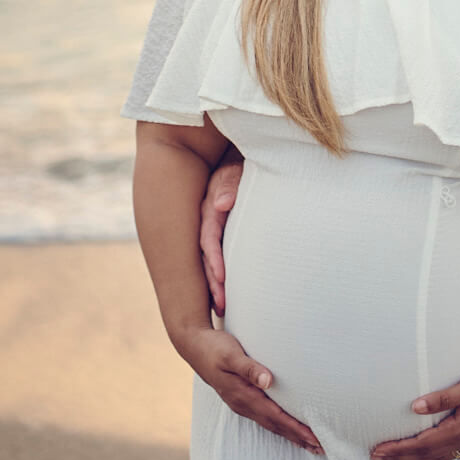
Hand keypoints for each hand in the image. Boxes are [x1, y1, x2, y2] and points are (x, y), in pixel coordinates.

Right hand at [181, 325, 322, 455]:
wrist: (194, 347)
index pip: (275, 417)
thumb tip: (268, 381)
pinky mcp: (241, 399)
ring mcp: (241, 404)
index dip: (295, 428)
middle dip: (298, 437)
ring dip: (290, 434)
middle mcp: (242, 404)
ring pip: (270, 424)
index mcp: (242, 395)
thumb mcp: (231, 354)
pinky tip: (287, 427)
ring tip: (310, 444)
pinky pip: (264, 417)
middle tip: (321, 448)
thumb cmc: (215, 348)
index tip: (314, 438)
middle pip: (275, 425)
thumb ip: (249, 367)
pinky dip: (279, 425)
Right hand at [199, 153, 243, 313]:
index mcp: (212, 205)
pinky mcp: (227, 228)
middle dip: (214, 280)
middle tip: (221, 304)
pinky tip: (227, 293)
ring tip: (222, 307)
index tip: (220, 278)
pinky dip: (222, 273)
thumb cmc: (245, 160)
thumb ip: (231, 182)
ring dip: (217, 282)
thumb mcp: (237, 167)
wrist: (250, 151)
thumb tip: (221, 204)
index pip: (209, 235)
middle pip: (208, 253)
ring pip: (213, 257)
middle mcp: (210, 218)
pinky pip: (222, 252)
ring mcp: (218, 224)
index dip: (214, 257)